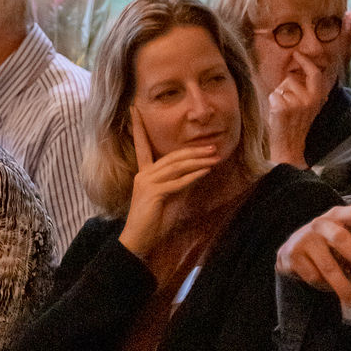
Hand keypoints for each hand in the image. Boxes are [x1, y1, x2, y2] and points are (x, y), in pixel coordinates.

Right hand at [118, 108, 218, 259]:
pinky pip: (177, 182)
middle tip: (213, 146)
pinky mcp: (153, 194)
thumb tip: (196, 172)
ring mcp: (147, 183)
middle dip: (194, 150)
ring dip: (198, 161)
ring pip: (176, 167)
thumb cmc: (154, 221)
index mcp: (144, 173)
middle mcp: (143, 175)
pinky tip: (206, 171)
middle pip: (172, 156)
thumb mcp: (170, 198)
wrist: (139, 240)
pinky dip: (193, 176)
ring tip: (215, 156)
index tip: (135, 109)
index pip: (141, 145)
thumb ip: (179, 183)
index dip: (139, 127)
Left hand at [268, 52, 331, 166]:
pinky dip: (272, 102)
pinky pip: (273, 95)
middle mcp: (309, 99)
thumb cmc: (296, 124)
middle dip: (285, 84)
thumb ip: (309, 90)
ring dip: (279, 95)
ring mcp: (296, 104)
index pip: (315, 74)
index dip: (306, 62)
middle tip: (284, 97)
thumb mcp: (310, 107)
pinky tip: (277, 115)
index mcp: (318, 98)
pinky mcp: (283, 108)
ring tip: (283, 110)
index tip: (297, 54)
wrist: (290, 146)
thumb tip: (302, 71)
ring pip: (281, 87)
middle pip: (292, 78)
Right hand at [276, 203, 350, 305]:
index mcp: (338, 215)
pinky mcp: (293, 256)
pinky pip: (313, 276)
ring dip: (343, 285)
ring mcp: (305, 239)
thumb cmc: (329, 241)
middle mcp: (320, 223)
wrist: (293, 249)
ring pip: (328, 265)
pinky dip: (325, 286)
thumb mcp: (348, 235)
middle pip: (341, 238)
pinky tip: (330, 288)